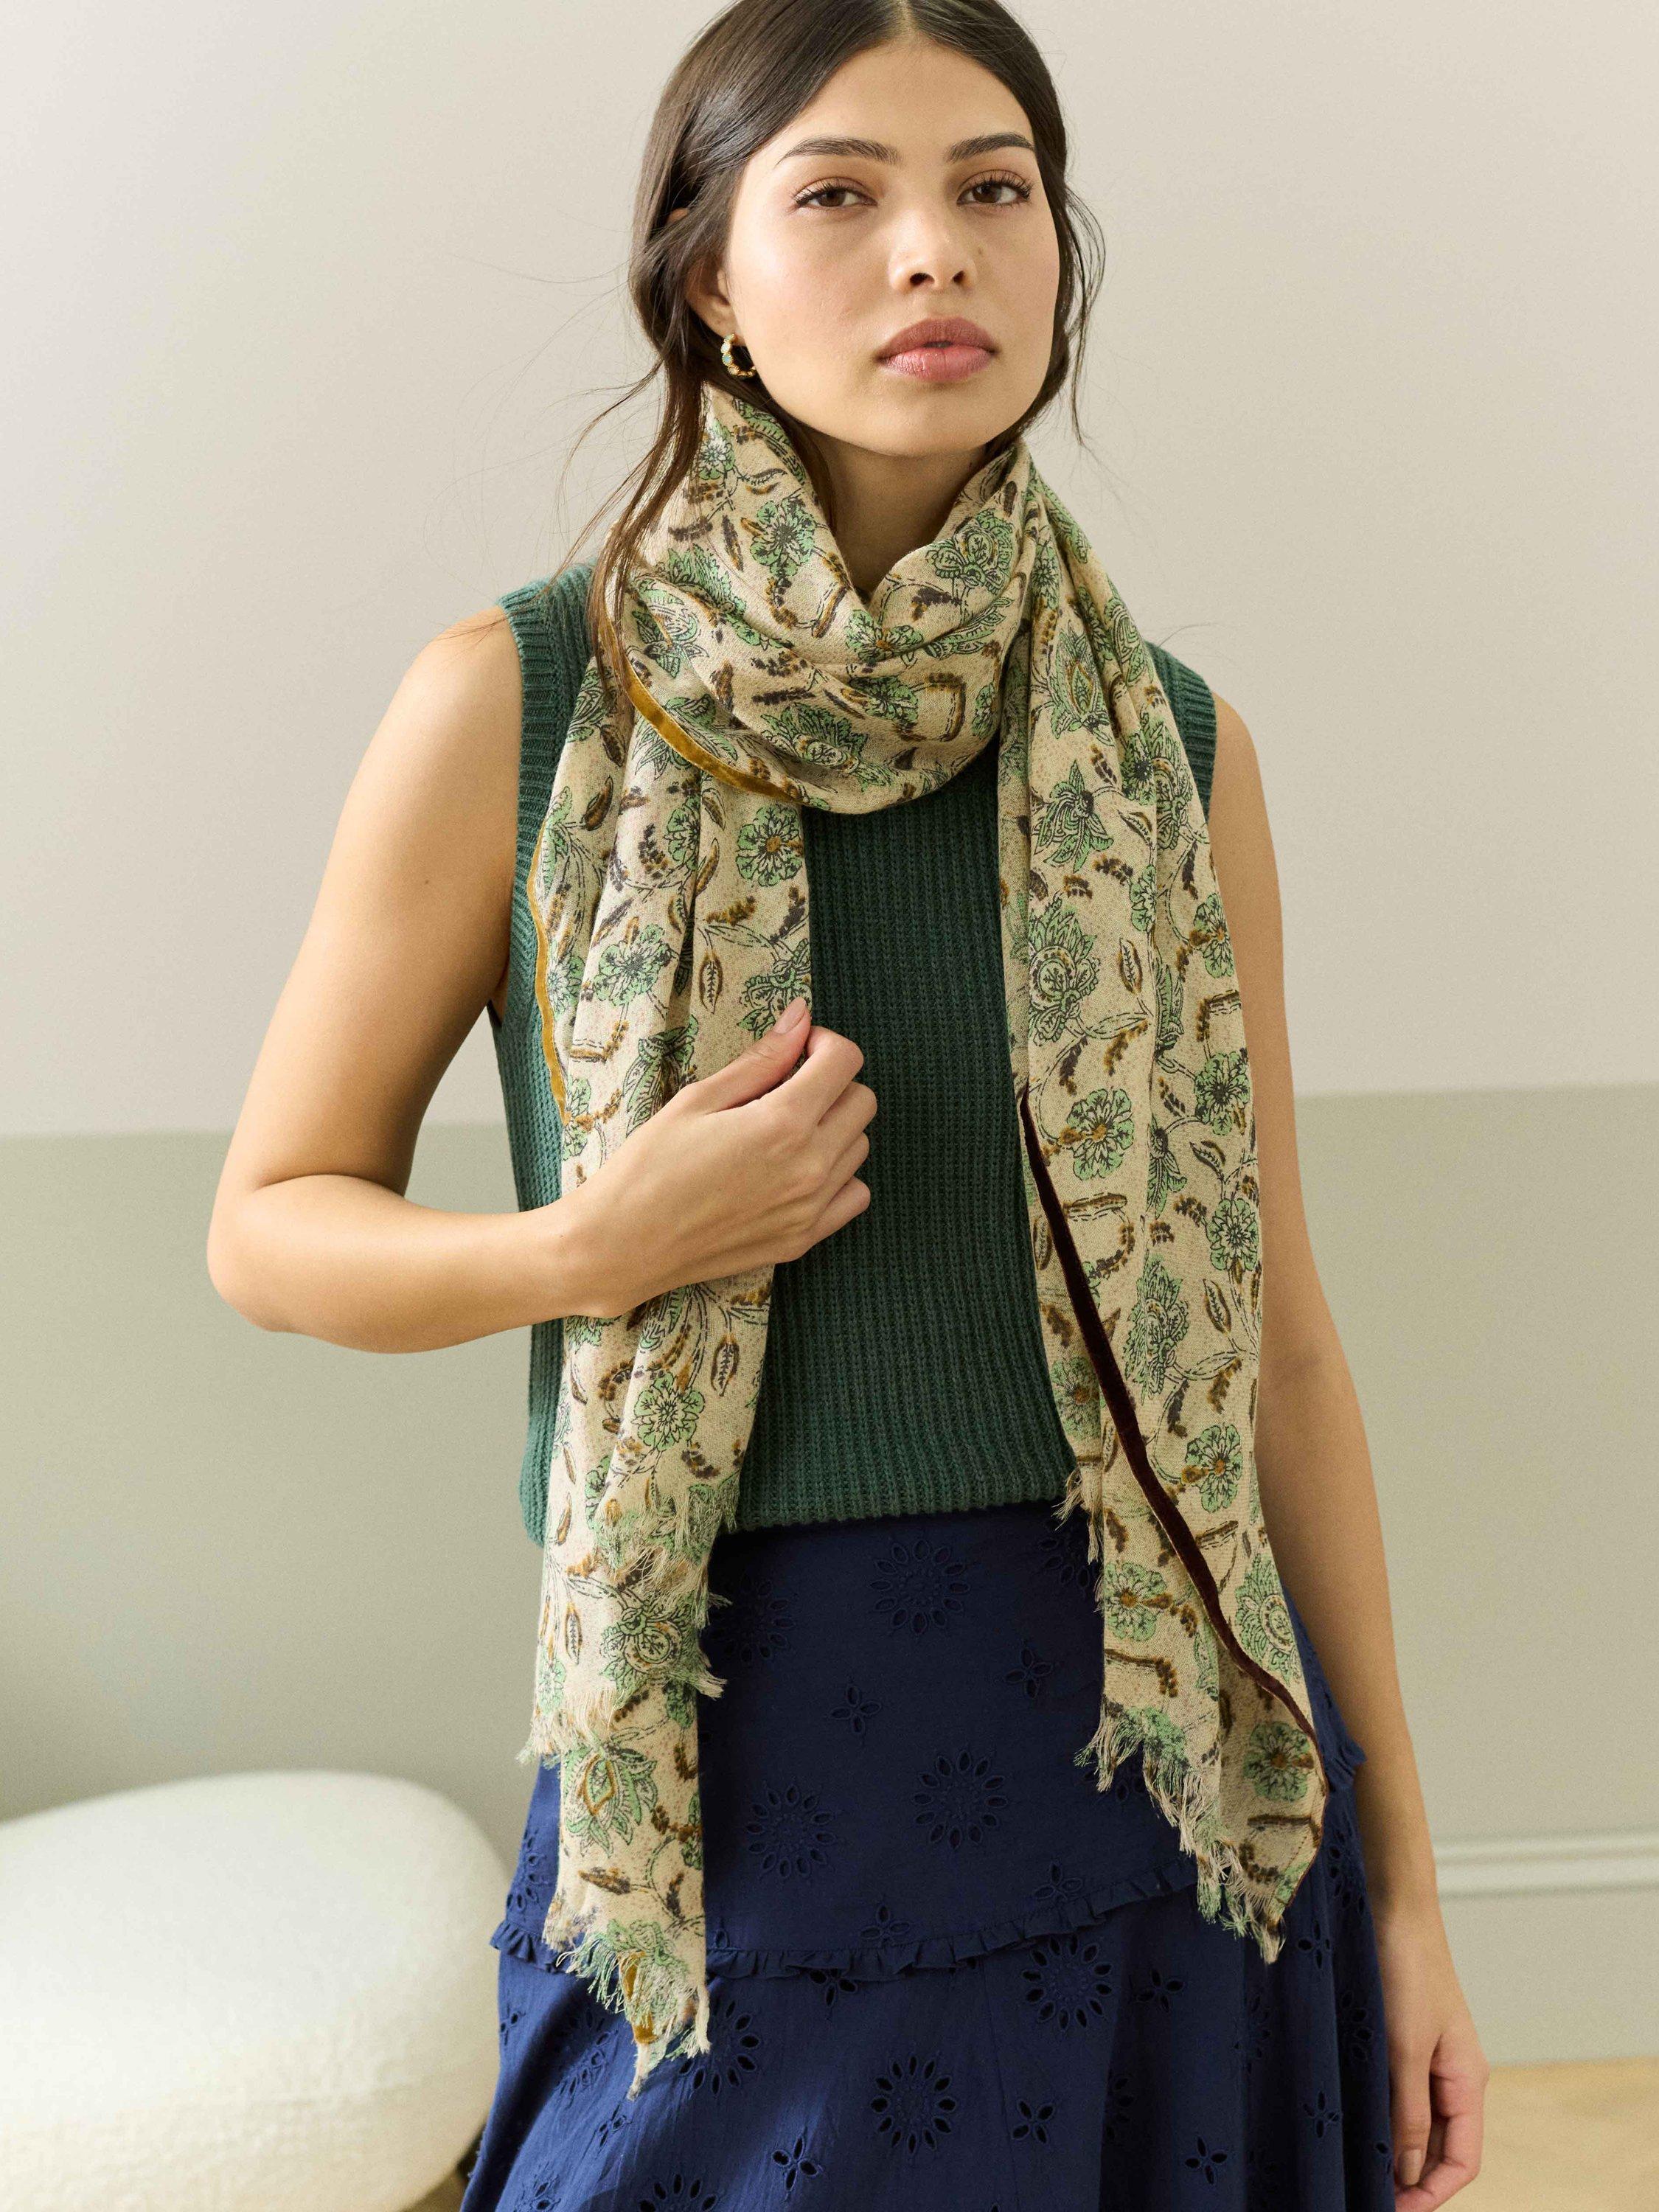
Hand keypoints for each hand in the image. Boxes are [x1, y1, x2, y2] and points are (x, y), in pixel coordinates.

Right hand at [570, 997, 875, 1315]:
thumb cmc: (648, 1168)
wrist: (623, 1246)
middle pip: (862, 1101)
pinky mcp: (803, 1239)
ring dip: (834, 1127)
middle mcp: (809, 1168)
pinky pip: (853, 1195)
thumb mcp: (698, 1100)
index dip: (823, 1043)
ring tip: (784, 1130)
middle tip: (789, 1086)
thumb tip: (799, 1017)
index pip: (845, 1062)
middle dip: (832, 1082)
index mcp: (783, 1124)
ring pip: (859, 1147)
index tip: (798, 1048)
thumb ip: (761, 1060)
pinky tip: (797, 1170)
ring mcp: (811, 1208)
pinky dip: (838, 1175)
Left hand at [1373, 1897, 1488, 2205]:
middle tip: (1364, 2196)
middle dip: (1409, 2179)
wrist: (1390, 1904)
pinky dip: (1379, 2115)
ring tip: (1352, 2169)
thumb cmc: (1405, 1968)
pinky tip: (1350, 2122)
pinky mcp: (1400, 2038)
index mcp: (1467, 2080)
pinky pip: (1397, 2092)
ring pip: (1415, 2122)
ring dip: (1391, 2148)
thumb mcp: (1405, 2047)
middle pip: (1439, 2148)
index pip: (1463, 2161)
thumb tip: (1407, 2175)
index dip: (1432, 2194)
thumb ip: (1408, 2112)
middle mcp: (1452, 2074)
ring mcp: (1427, 2056)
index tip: (1393, 2211)